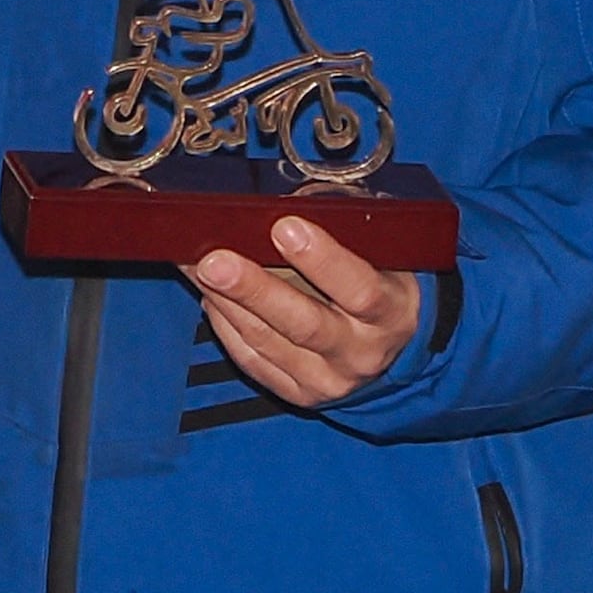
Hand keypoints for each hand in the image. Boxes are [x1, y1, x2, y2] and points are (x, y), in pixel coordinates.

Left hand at [189, 214, 426, 405]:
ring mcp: (327, 379)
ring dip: (227, 302)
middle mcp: (360, 352)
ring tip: (199, 267)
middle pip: (303, 324)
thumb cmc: (381, 285)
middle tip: (215, 262)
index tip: (284, 226)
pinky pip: (252, 359)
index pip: (359, 289)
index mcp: (390, 313)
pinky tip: (212, 297)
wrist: (392, 348)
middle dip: (254, 290)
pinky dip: (226, 326)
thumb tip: (291, 199)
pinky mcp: (298, 392)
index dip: (322, 259)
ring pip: (267, 341)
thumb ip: (346, 230)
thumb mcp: (383, 256)